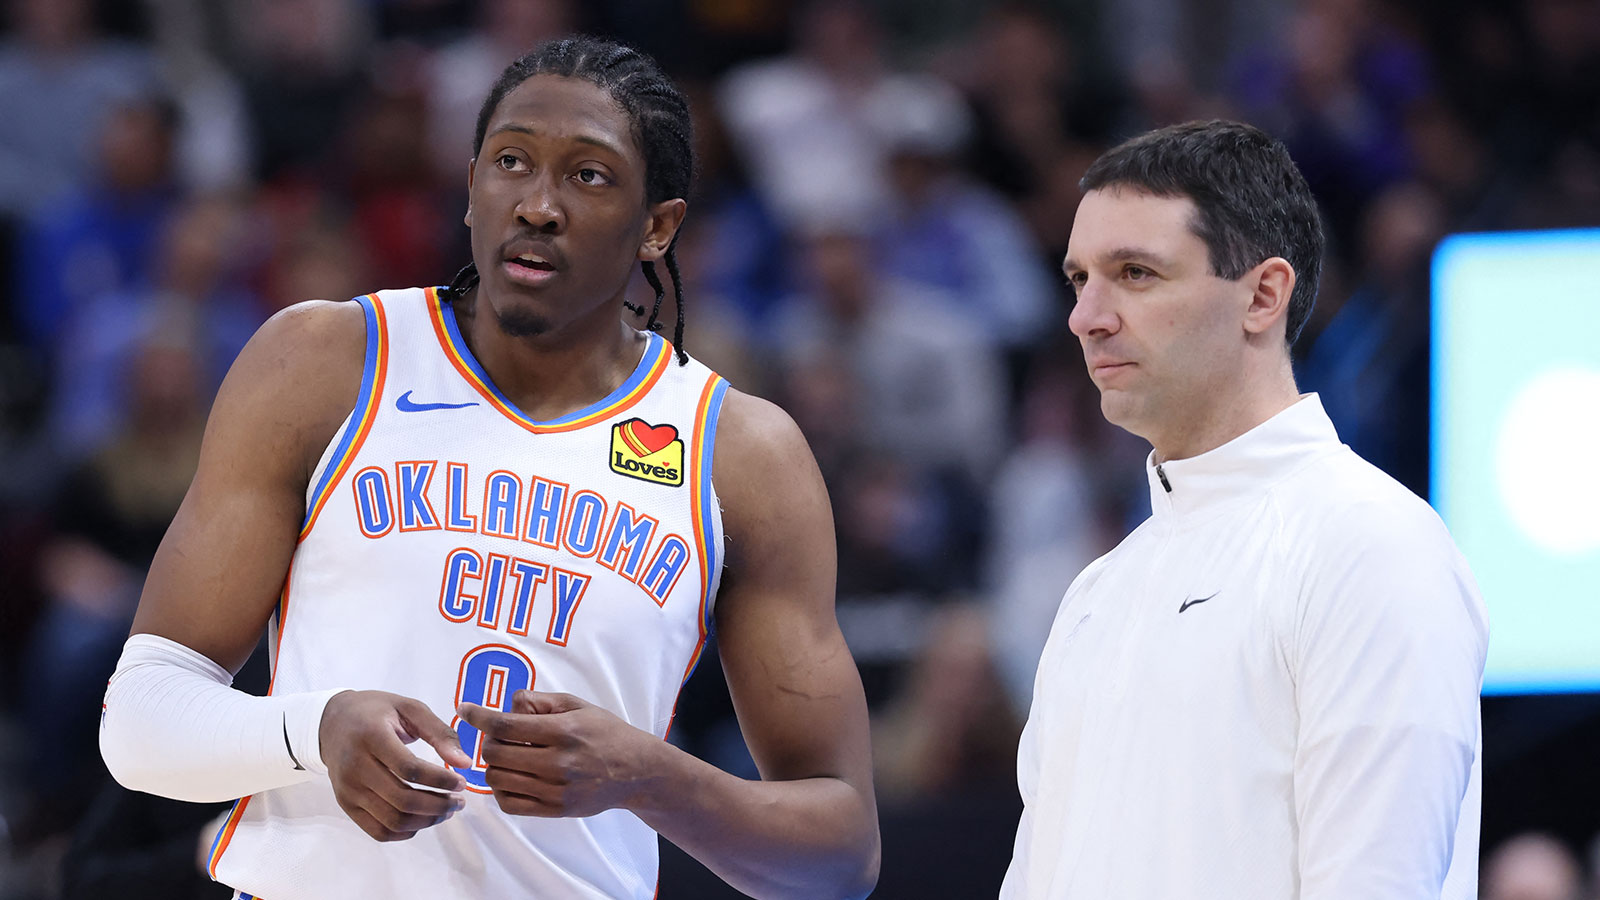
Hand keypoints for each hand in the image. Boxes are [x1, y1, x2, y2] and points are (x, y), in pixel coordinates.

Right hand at [319, 690, 472, 840]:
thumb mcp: (410, 708)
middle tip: (459, 801)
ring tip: (445, 810)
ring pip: (392, 820)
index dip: (440, 780)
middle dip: (438, 805)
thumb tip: (464, 764)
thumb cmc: (376, 711)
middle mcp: (355, 766)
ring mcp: (348, 789)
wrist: (332, 722)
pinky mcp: (345, 804)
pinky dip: (405, 832)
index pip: (409, 769)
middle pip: (402, 799)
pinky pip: (377, 831)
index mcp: (371, 737)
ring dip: (426, 821)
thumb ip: (440, 733)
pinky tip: (422, 819)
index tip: (461, 782)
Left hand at [457, 690, 659, 817]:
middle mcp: (559, 762)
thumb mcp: (578, 705)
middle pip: (496, 753)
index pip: (506, 725)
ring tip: (507, 756)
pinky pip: (510, 803)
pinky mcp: (555, 810)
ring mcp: (556, 790)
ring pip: (497, 779)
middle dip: (488, 741)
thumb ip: (539, 702)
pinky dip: (501, 790)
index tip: (465, 709)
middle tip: (498, 736)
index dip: (479, 716)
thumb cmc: (605, 733)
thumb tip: (506, 704)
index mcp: (564, 731)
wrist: (636, 770)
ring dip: (493, 765)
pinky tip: (511, 777)